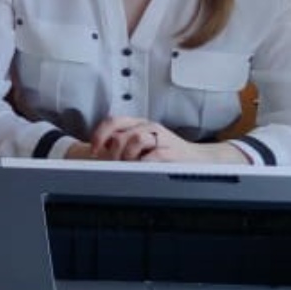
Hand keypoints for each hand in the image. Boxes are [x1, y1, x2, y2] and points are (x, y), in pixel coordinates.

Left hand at [85, 115, 242, 162]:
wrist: (198, 160)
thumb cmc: (166, 153)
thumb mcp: (141, 146)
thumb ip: (122, 146)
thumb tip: (98, 155)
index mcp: (138, 123)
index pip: (113, 121)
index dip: (99, 134)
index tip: (93, 150)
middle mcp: (148, 127)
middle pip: (122, 131)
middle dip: (112, 150)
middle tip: (112, 163)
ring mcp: (162, 137)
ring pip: (136, 137)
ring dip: (127, 155)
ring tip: (128, 166)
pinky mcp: (173, 151)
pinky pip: (155, 153)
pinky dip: (144, 161)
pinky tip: (141, 168)